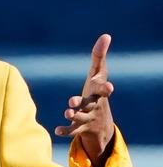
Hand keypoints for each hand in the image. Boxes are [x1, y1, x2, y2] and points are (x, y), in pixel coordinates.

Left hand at [55, 34, 115, 166]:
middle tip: (72, 101)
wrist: (102, 124)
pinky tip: (56, 130)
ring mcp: (88, 117)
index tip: (109, 87)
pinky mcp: (80, 127)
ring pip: (81, 118)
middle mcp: (95, 105)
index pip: (103, 90)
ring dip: (73, 115)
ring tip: (67, 112)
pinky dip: (65, 131)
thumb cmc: (98, 92)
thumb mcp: (98, 74)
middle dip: (84, 103)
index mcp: (99, 93)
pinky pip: (73, 131)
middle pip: (91, 104)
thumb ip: (99, 56)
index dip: (106, 89)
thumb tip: (106, 35)